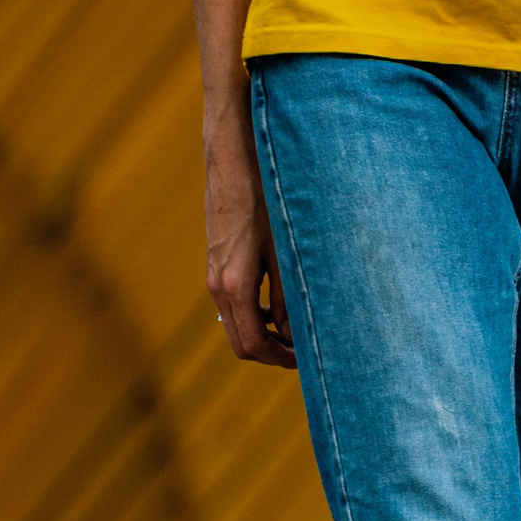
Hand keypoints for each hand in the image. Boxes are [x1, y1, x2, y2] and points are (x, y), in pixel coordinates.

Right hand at [204, 147, 294, 367]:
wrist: (234, 159)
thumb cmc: (267, 199)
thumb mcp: (285, 252)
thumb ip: (286, 298)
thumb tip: (290, 335)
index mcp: (236, 287)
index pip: (253, 346)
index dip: (281, 360)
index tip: (306, 361)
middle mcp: (218, 285)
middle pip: (241, 343)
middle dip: (273, 353)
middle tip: (304, 352)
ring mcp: (214, 274)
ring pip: (236, 324)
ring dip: (264, 334)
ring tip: (296, 329)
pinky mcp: (216, 263)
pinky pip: (233, 304)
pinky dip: (254, 315)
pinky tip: (277, 304)